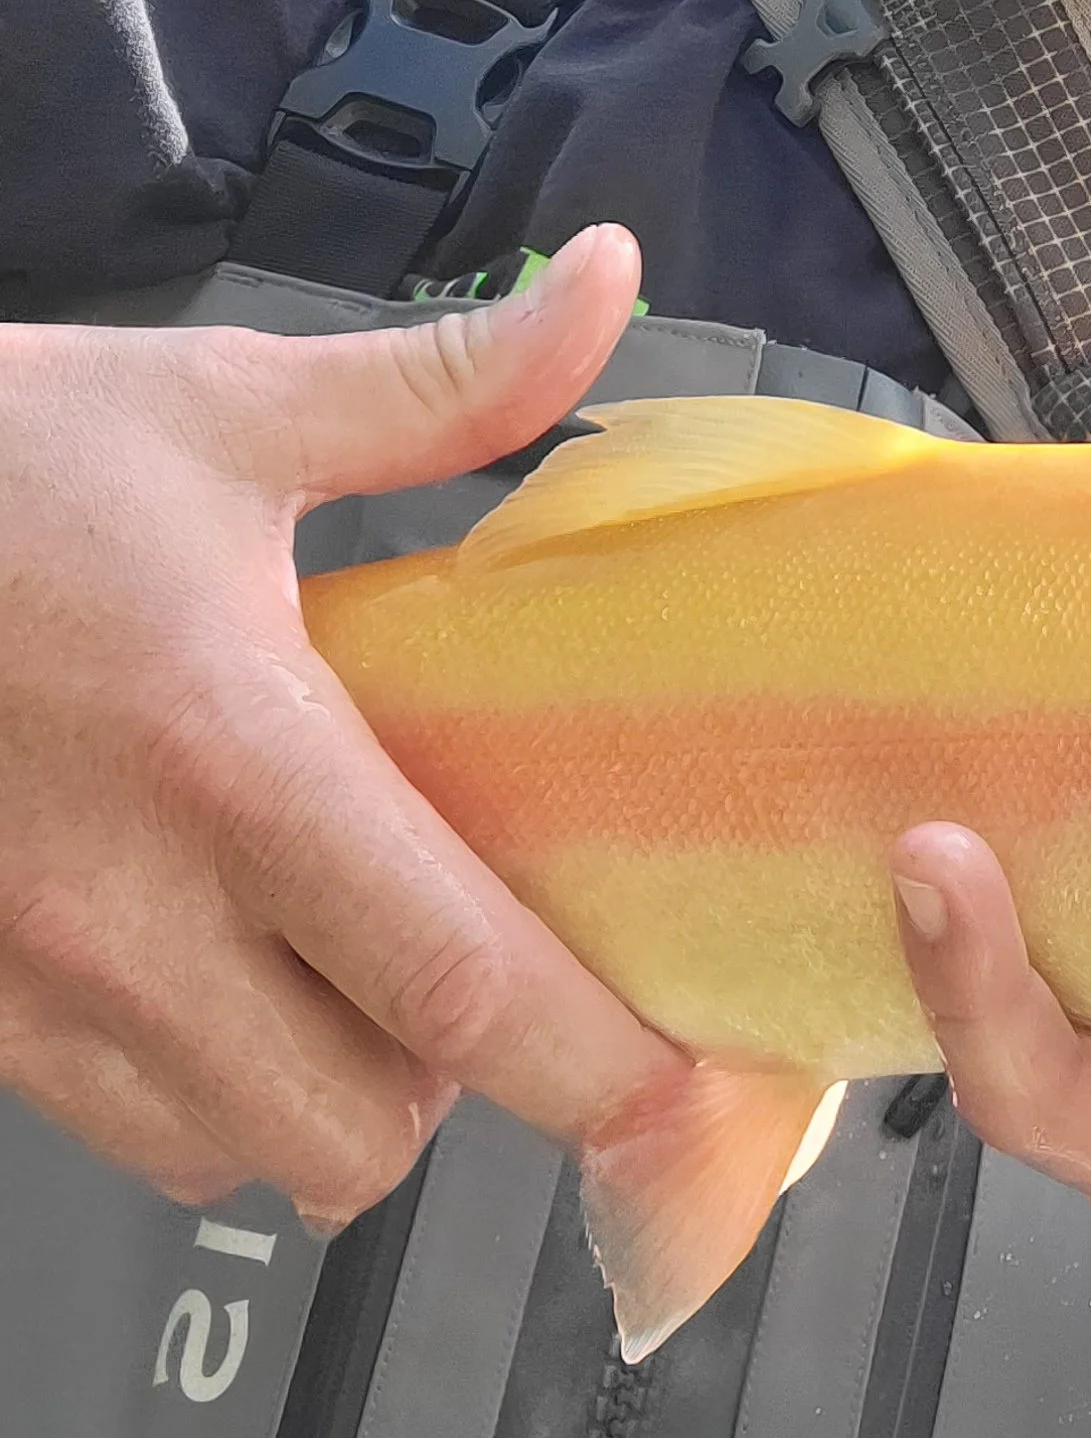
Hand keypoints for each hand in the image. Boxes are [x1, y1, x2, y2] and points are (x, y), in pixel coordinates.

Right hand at [0, 225, 675, 1229]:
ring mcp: (31, 986)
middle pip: (356, 1131)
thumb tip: (607, 286)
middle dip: (453, 1085)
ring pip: (232, 1151)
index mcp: (235, 759)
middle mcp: (130, 911)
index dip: (591, 1068)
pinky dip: (198, 1087)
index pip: (454, 984)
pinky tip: (220, 967)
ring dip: (317, 1092)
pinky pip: (119, 1126)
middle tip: (476, 963)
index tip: (679, 1095)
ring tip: (346, 965)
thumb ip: (448, 384)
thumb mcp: (228, 406)